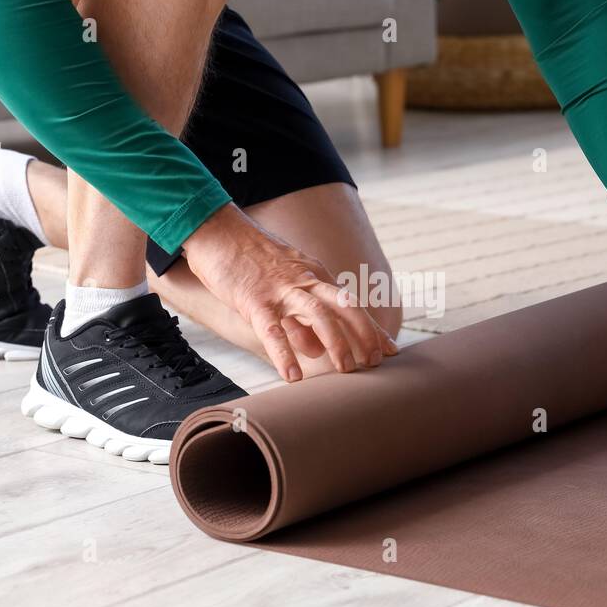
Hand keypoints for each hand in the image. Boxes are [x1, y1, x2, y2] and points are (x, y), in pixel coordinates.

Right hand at [183, 204, 396, 380]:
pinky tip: (292, 375)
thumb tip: (317, 349)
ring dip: (336, 343)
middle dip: (364, 334)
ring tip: (346, 369)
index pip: (350, 303)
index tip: (389, 350)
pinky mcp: (255, 300)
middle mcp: (304, 281)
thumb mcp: (285, 283)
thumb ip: (303, 316)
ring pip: (318, 315)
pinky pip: (273, 330)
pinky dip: (284, 353)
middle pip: (345, 306)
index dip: (371, 328)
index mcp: (314, 276)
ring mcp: (281, 290)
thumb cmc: (250, 260)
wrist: (218, 231)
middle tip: (374, 362)